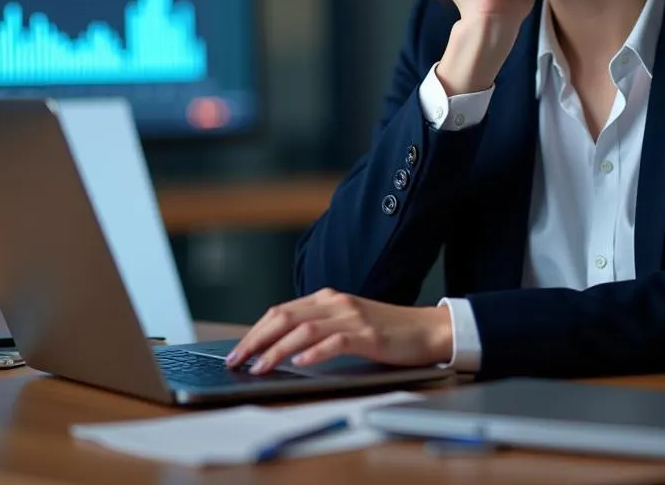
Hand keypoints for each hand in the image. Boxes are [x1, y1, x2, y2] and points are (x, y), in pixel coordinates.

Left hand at [224, 288, 452, 372]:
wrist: (427, 329)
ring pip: (304, 329)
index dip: (255, 330)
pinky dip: (315, 352)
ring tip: (259, 367)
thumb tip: (282, 349)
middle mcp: (336, 302)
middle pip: (285, 316)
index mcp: (328, 298)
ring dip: (277, 349)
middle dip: (256, 339)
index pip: (281, 311)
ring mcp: (352, 316)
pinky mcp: (368, 334)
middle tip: (237, 360)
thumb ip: (319, 328)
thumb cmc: (386, 331)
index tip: (237, 351)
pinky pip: (335, 341)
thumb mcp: (347, 323)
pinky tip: (300, 363)